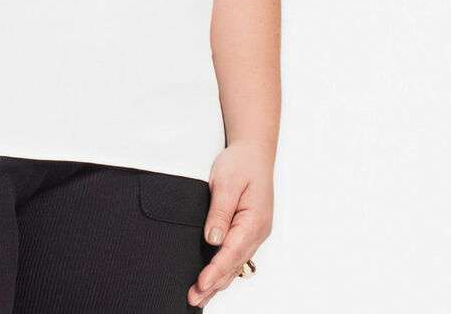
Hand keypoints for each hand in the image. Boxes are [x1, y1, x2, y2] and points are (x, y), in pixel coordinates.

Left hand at [189, 139, 274, 307]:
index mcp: (254, 221)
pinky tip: (215, 279)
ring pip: (236, 264)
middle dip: (214, 284)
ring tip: (201, 296)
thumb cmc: (241, 164)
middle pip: (234, 265)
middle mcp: (257, 232)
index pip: (232, 252)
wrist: (253, 152)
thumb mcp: (226, 183)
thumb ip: (219, 212)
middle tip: (194, 299)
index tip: (201, 284)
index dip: (215, 271)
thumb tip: (213, 239)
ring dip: (219, 281)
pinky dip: (225, 270)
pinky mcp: (249, 231)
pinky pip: (237, 256)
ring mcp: (255, 234)